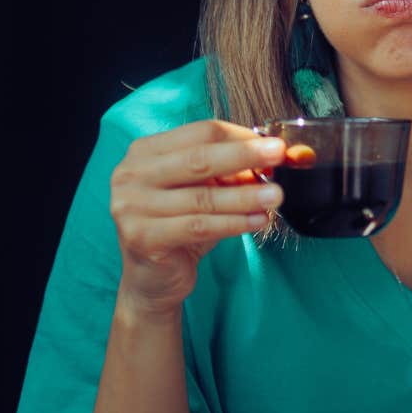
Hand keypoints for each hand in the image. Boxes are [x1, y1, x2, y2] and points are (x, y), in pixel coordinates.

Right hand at [108, 120, 288, 318]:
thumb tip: (272, 159)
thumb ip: (230, 173)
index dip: (240, 137)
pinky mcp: (142, 237)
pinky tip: (259, 220)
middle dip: (245, 155)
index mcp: (145, 151)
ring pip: (202, 197)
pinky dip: (234, 222)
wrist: (151, 279)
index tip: (274, 144)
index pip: (200, 133)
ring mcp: (131, 206)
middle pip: (199, 158)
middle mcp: (131, 174)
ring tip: (276, 196)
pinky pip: (199, 226)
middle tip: (280, 155)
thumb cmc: (178, 226)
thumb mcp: (203, 191)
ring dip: (245, 195)